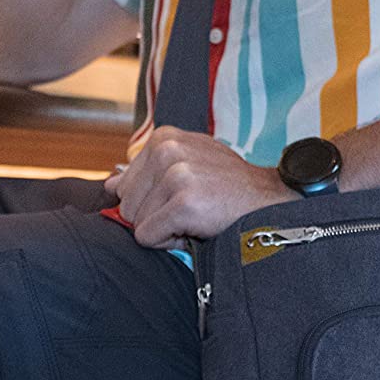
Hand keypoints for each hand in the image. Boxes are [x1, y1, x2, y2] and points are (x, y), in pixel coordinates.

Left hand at [106, 128, 295, 247]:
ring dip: (165, 229)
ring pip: (136, 223)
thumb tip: (110, 185)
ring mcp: (175, 174)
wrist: (269, 201)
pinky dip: (171, 242)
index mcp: (163, 138)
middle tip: (192, 208)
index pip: (123, 186)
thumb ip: (147, 172)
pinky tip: (197, 227)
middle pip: (126, 205)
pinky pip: (148, 238)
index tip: (183, 196)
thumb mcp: (187, 166)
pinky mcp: (183, 202)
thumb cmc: (227, 189)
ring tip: (197, 216)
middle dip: (155, 216)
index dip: (151, 201)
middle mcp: (166, 150)